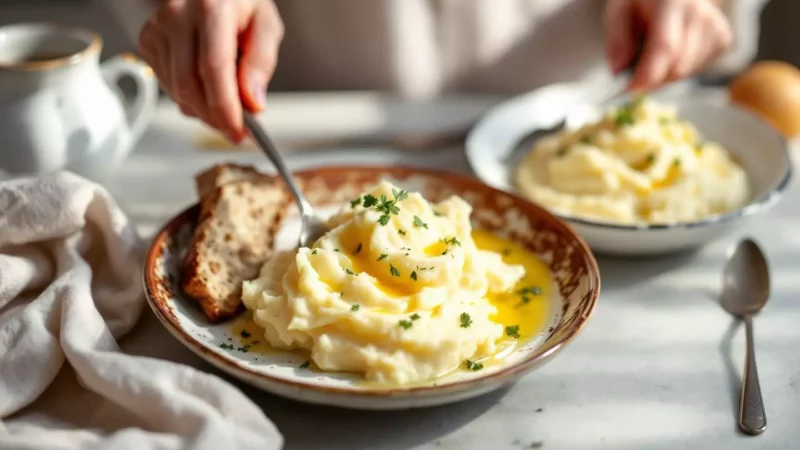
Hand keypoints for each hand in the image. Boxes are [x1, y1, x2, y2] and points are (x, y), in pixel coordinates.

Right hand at [138, 0, 283, 141]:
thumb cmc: (241, 3)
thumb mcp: (266, 25)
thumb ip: (261, 63)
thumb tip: (252, 103)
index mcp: (211, 8)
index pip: (213, 69)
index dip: (224, 108)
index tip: (239, 131)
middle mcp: (178, 15)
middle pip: (189, 86)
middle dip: (214, 117)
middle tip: (236, 129)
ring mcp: (158, 28)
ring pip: (176, 91)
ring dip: (203, 111)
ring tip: (226, 104)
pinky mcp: (148, 40)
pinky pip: (168, 86)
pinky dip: (189, 98)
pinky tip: (206, 88)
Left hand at [604, 0, 732, 90]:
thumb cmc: (642, 2)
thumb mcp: (619, 11)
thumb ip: (617, 40)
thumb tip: (619, 70)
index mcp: (672, 1)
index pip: (665, 46)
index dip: (647, 74)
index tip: (629, 90)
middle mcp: (700, 12)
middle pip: (677, 65)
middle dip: (651, 79)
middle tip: (634, 76)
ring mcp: (715, 26)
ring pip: (685, 72)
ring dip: (664, 76)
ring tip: (654, 55)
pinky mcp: (723, 39)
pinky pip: (696, 70)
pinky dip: (678, 70)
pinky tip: (672, 52)